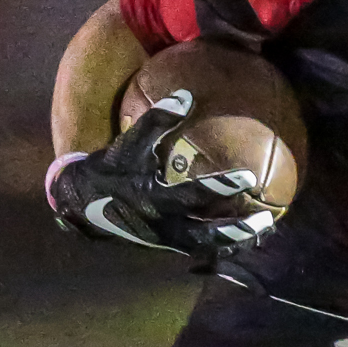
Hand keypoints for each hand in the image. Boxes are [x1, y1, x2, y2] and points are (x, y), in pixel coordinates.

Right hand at [47, 91, 270, 254]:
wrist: (81, 203)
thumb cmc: (111, 168)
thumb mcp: (129, 143)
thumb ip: (157, 121)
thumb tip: (187, 96)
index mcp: (153, 197)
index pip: (193, 194)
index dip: (221, 186)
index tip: (249, 177)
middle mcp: (162, 224)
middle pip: (205, 233)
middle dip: (237, 228)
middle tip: (266, 219)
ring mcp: (166, 239)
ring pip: (207, 248)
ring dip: (236, 242)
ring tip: (264, 231)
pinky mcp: (168, 246)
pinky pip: (201, 251)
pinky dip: (224, 246)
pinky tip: (249, 238)